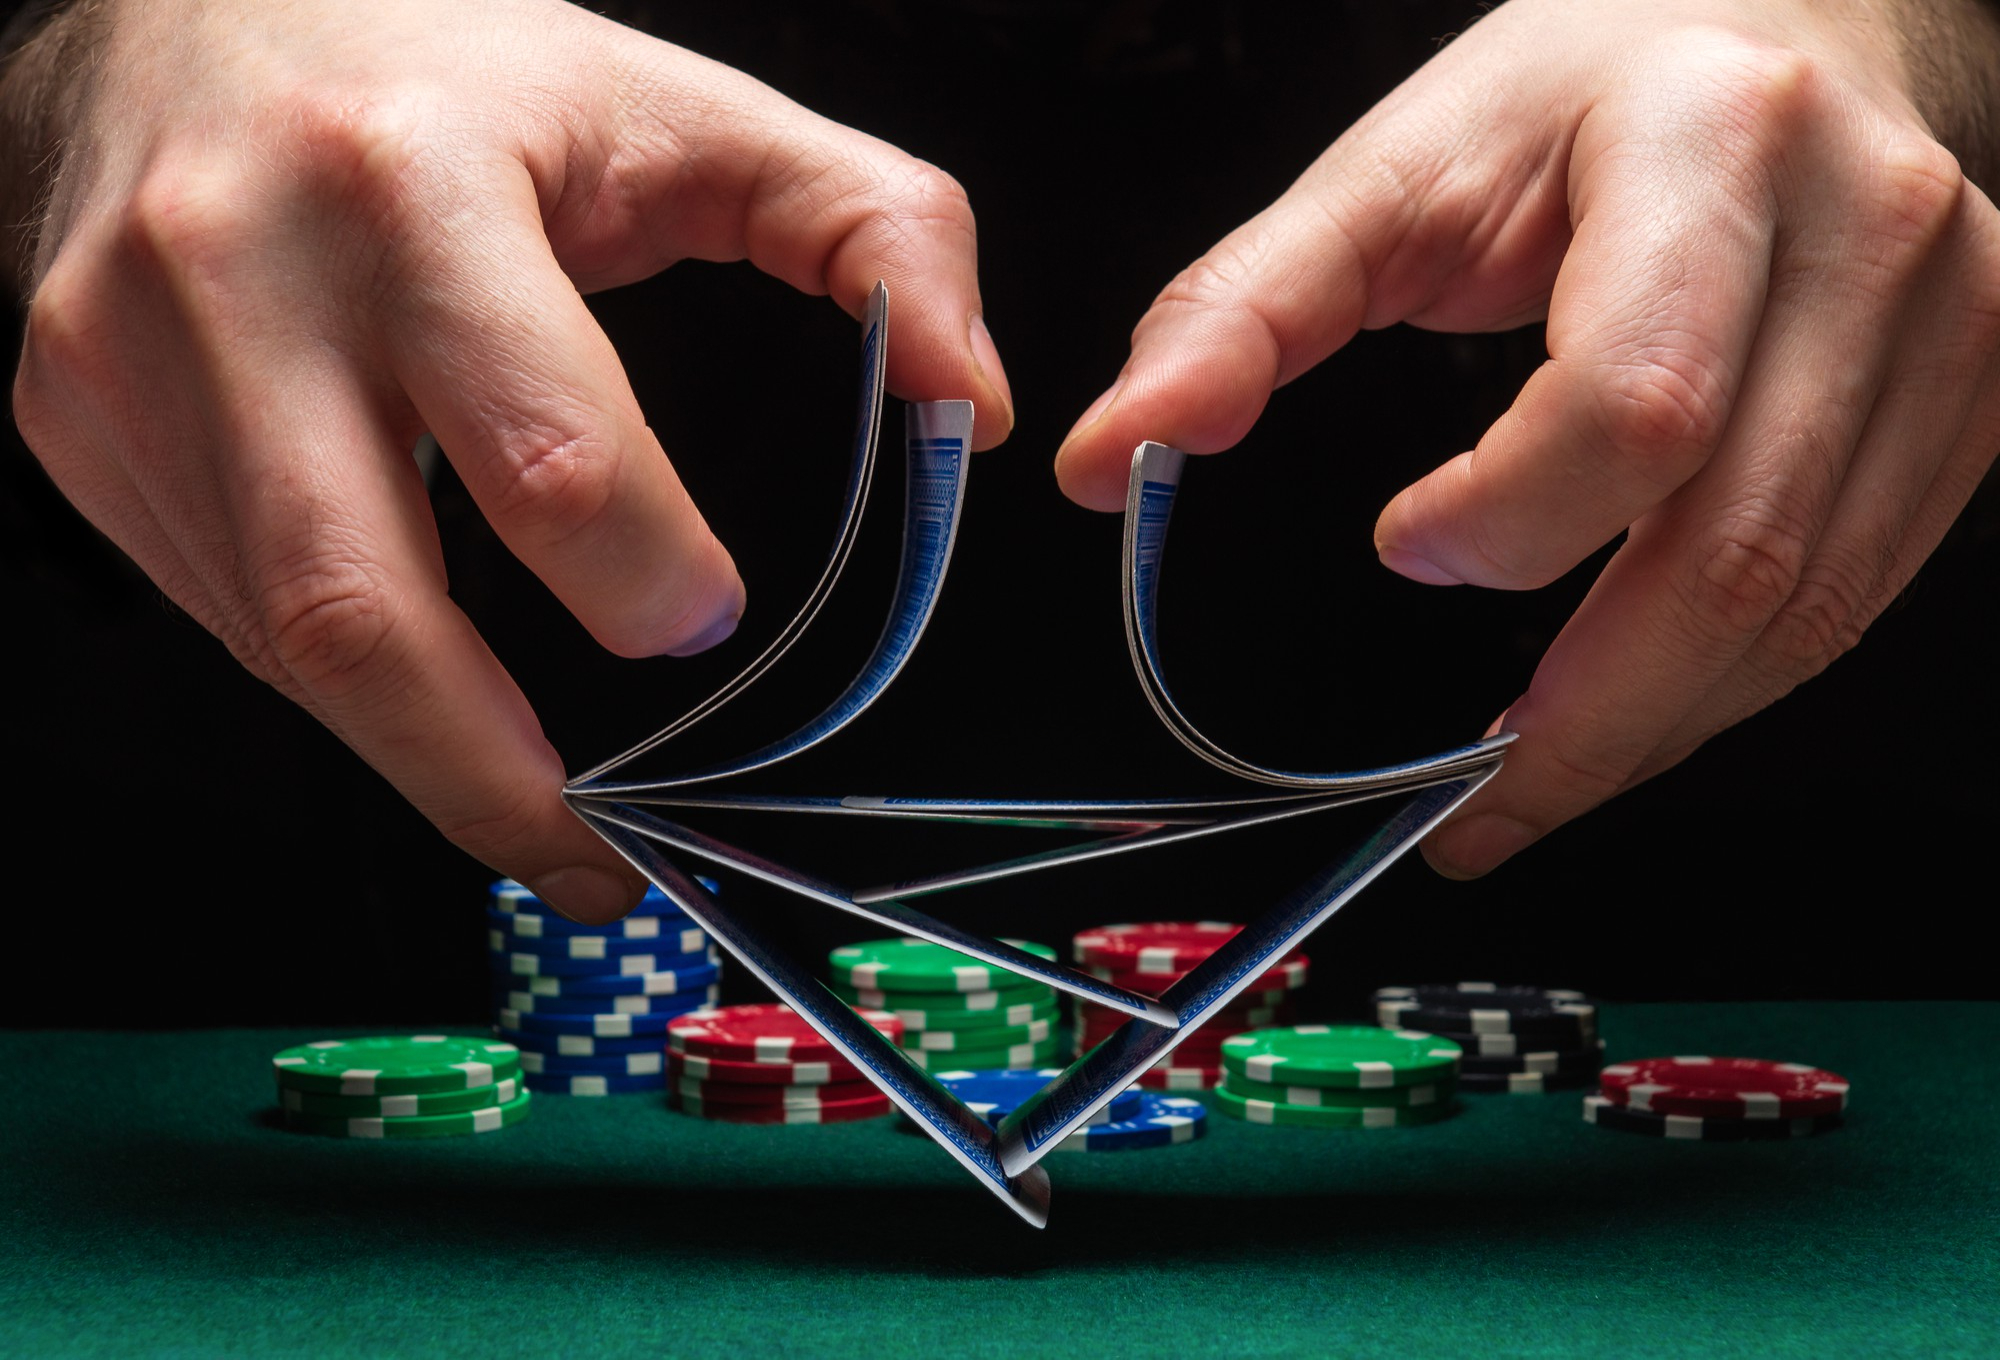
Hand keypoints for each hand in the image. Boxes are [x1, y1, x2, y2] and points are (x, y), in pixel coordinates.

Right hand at [8, 0, 1012, 918]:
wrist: (172, 14)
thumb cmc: (448, 68)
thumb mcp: (679, 106)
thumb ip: (868, 226)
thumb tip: (969, 404)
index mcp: (416, 190)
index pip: (539, 446)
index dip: (639, 570)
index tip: (700, 616)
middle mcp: (241, 277)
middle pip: (361, 610)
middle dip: (493, 775)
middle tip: (600, 860)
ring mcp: (129, 364)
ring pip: (284, 644)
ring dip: (419, 759)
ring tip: (532, 818)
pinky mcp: (77, 426)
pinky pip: (226, 611)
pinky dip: (338, 680)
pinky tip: (418, 688)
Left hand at [1052, 0, 1999, 875]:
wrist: (1805, 26)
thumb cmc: (1589, 92)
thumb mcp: (1399, 164)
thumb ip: (1245, 307)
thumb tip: (1111, 457)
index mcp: (1711, 144)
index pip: (1637, 401)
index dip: (1514, 517)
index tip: (1415, 546)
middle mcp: (1869, 235)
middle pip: (1740, 546)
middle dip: (1590, 716)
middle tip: (1469, 802)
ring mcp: (1954, 328)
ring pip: (1808, 602)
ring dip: (1656, 726)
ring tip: (1533, 782)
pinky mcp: (1976, 403)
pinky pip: (1855, 595)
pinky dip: (1730, 682)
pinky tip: (1637, 708)